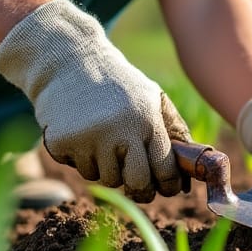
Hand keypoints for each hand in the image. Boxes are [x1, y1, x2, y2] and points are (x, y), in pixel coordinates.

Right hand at [0, 0, 190, 201]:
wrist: (71, 61)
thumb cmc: (119, 85)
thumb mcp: (153, 98)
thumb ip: (174, 132)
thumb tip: (189, 178)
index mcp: (147, 120)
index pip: (164, 169)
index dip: (169, 184)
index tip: (168, 187)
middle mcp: (119, 131)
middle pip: (136, 183)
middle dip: (141, 188)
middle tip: (138, 184)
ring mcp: (89, 138)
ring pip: (106, 178)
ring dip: (109, 169)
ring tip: (106, 141)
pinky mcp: (62, 142)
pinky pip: (79, 168)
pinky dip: (83, 159)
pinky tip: (83, 134)